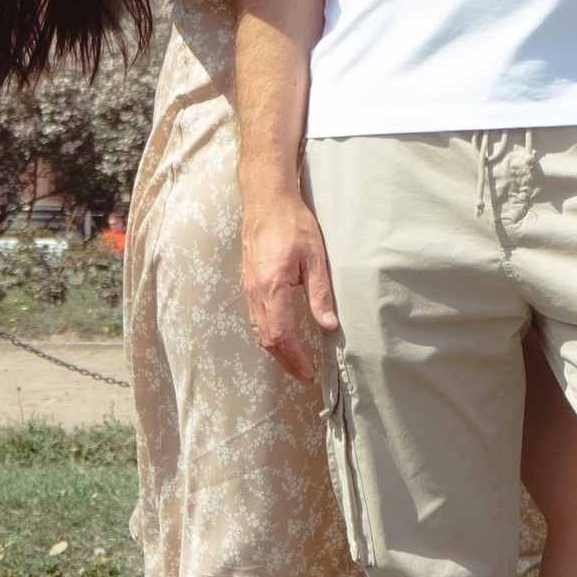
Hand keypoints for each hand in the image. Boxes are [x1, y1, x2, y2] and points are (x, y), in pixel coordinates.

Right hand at [242, 187, 339, 385]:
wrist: (266, 199)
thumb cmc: (292, 223)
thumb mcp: (315, 257)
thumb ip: (320, 294)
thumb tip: (329, 325)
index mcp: (271, 286)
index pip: (281, 335)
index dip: (296, 359)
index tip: (311, 373)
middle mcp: (255, 291)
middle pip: (267, 339)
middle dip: (287, 362)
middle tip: (307, 377)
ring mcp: (248, 287)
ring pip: (258, 331)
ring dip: (277, 352)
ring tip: (297, 364)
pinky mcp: (248, 282)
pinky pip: (255, 318)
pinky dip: (268, 335)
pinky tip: (281, 338)